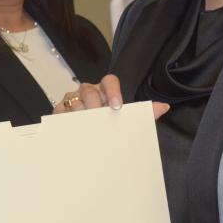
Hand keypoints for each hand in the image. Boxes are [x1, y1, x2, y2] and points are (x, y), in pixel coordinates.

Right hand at [53, 73, 169, 119]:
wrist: (87, 141)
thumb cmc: (107, 126)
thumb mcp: (125, 121)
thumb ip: (143, 114)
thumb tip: (163, 107)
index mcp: (105, 91)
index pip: (109, 81)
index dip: (113, 91)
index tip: (117, 106)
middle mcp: (88, 92)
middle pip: (90, 91)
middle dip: (95, 105)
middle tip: (99, 119)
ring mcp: (72, 100)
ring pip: (75, 101)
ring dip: (81, 115)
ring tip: (86, 127)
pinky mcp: (59, 111)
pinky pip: (60, 111)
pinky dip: (66, 119)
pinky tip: (71, 128)